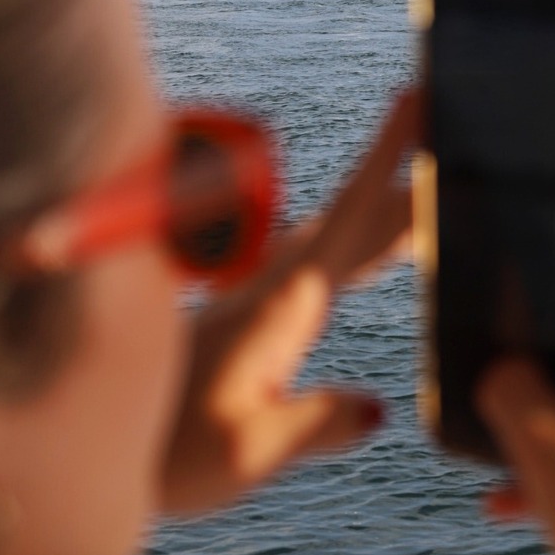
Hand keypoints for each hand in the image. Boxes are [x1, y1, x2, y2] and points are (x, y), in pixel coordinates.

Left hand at [157, 92, 415, 516]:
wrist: (97, 445)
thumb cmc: (168, 455)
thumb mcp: (248, 452)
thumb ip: (315, 426)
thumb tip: (378, 408)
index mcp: (282, 308)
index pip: (349, 219)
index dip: (386, 160)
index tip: (415, 100)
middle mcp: (273, 290)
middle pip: (354, 219)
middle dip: (406, 177)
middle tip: (457, 134)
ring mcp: (258, 299)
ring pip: (335, 236)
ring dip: (382, 208)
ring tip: (430, 191)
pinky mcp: (248, 317)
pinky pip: (316, 261)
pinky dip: (352, 242)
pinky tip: (358, 245)